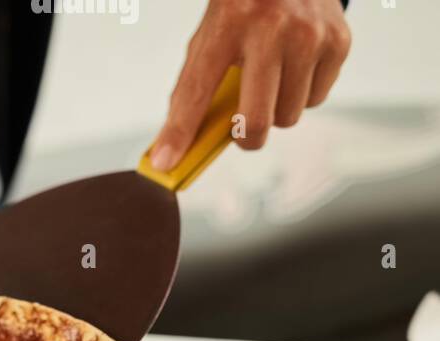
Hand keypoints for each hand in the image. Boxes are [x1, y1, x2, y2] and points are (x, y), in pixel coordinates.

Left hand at [149, 0, 350, 170]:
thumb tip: (173, 147)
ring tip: (271, 82)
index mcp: (227, 24)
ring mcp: (309, 34)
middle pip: (254, 120)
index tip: (165, 163)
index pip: (196, 91)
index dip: (180, 132)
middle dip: (244, 138)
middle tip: (239, 129)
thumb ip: (193, 88)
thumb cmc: (245, 9)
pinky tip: (295, 67)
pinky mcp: (338, 41)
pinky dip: (302, 94)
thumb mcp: (211, 35)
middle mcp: (271, 27)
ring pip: (288, 115)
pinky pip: (316, 99)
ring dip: (276, 111)